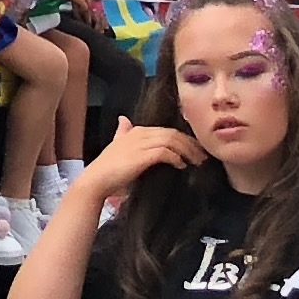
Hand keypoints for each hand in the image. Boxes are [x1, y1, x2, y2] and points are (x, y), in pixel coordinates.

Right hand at [88, 122, 208, 189]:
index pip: (167, 130)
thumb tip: (123, 119)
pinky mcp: (142, 155)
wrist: (96, 180)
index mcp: (136, 130)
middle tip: (202, 156)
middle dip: (191, 144)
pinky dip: (176, 158)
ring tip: (197, 162)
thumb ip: (122, 132)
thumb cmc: (108, 168)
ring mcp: (141, 143)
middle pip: (173, 134)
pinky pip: (165, 152)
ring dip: (188, 151)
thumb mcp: (117, 145)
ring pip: (172, 141)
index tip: (195, 150)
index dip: (184, 139)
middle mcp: (140, 133)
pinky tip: (182, 166)